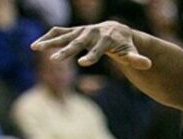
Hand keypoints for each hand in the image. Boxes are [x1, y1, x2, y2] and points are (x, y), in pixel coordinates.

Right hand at [31, 21, 151, 68]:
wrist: (117, 30)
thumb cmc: (125, 45)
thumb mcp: (131, 52)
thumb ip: (137, 59)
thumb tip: (148, 64)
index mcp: (105, 39)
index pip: (97, 49)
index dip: (91, 56)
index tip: (82, 64)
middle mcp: (91, 33)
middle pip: (77, 43)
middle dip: (66, 51)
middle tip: (55, 60)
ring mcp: (81, 31)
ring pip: (63, 36)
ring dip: (49, 42)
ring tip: (34, 48)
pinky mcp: (74, 31)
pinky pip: (58, 33)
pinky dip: (47, 37)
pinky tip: (36, 44)